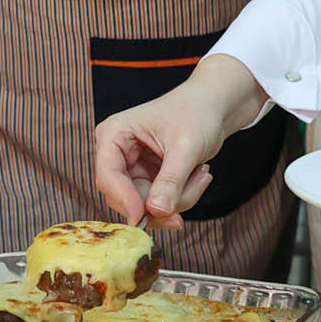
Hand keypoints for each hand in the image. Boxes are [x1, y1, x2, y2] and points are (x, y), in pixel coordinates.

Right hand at [92, 56, 263, 228]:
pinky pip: (159, 204)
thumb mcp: (186, 146)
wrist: (212, 106)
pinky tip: (198, 175)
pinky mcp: (146, 180)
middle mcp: (116, 154)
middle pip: (126, 198)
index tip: (146, 216)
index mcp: (114, 134)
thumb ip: (171, 180)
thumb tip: (156, 211)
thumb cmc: (196, 112)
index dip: (125, 200)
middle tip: (197, 185)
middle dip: (163, 201)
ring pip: (146, 206)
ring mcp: (131, 169)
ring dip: (179, 199)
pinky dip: (183, 197)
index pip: (108, 177)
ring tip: (202, 174)